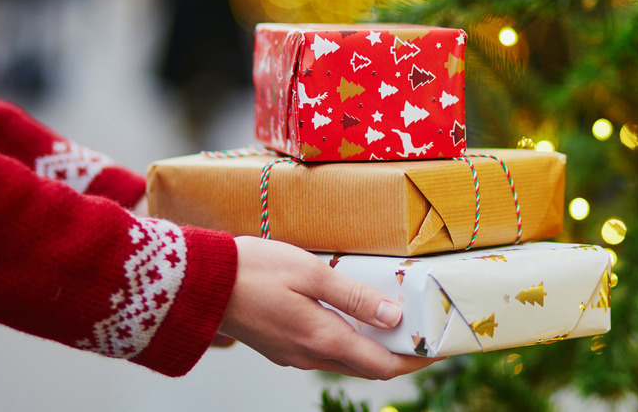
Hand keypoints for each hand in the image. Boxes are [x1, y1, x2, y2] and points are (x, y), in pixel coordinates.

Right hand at [218, 236, 439, 379]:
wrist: (201, 283)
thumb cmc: (254, 271)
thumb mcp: (311, 273)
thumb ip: (354, 297)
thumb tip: (392, 317)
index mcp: (322, 340)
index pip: (382, 365)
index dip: (414, 360)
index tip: (437, 348)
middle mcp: (310, 356)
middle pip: (366, 366)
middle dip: (398, 354)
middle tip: (420, 332)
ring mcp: (293, 355)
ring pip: (345, 359)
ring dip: (372, 346)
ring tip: (392, 320)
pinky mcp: (281, 347)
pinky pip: (324, 350)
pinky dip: (347, 340)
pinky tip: (352, 316)